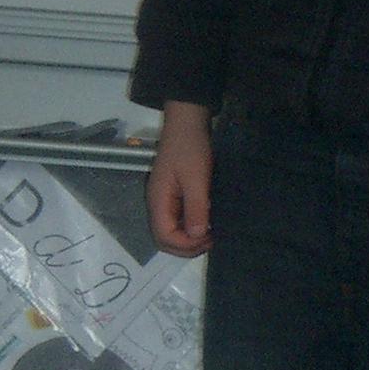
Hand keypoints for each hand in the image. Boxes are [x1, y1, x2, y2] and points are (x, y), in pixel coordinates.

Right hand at [147, 101, 213, 255]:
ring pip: (171, 230)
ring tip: (211, 235)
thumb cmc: (191, 149)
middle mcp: (157, 204)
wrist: (188, 123)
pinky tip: (206, 223)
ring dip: (189, 238)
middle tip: (211, 241)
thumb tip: (196, 236)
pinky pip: (178, 219)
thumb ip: (195, 208)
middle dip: (186, 246)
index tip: (208, 239)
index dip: (185, 245)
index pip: (164, 237)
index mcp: (157, 201)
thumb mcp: (196, 179)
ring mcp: (164, 199)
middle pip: (164, 238)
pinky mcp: (173, 194)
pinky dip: (190, 226)